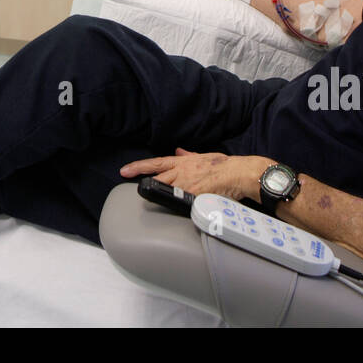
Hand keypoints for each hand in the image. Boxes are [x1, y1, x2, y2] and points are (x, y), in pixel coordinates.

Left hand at [119, 149, 266, 201]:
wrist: (237, 173)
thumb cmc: (223, 165)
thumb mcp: (203, 156)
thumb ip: (188, 155)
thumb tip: (179, 152)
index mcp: (182, 162)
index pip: (156, 163)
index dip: (139, 166)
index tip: (125, 170)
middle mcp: (182, 172)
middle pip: (157, 178)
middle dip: (145, 184)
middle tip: (134, 189)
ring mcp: (187, 185)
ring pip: (166, 191)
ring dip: (161, 196)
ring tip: (152, 202)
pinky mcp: (194, 196)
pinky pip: (181, 203)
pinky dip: (177, 206)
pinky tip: (174, 210)